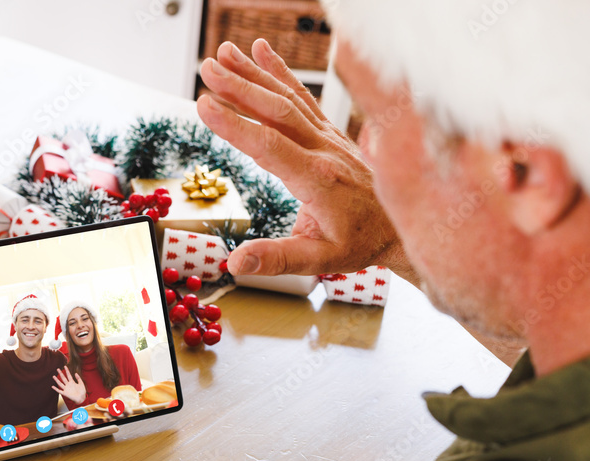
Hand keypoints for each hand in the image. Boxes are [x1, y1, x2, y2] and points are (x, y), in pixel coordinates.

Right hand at [52, 367, 85, 404]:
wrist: (82, 399)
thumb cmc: (82, 392)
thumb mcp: (81, 384)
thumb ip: (78, 378)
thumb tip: (75, 373)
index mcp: (72, 382)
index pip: (68, 375)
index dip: (67, 370)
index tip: (65, 366)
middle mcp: (68, 385)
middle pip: (63, 378)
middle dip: (60, 373)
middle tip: (57, 369)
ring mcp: (66, 389)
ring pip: (60, 383)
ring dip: (57, 380)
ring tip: (53, 376)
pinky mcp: (65, 393)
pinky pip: (59, 391)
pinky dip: (56, 389)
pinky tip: (52, 386)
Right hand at [197, 39, 413, 280]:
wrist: (401, 226)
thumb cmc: (359, 244)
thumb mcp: (319, 262)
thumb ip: (276, 259)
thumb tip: (235, 261)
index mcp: (317, 180)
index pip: (269, 147)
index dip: (235, 125)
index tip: (204, 105)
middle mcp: (323, 151)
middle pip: (277, 111)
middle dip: (239, 87)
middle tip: (206, 69)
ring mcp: (328, 137)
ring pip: (288, 98)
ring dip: (254, 74)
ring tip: (222, 54)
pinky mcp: (329, 132)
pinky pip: (302, 97)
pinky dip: (280, 72)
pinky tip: (260, 52)